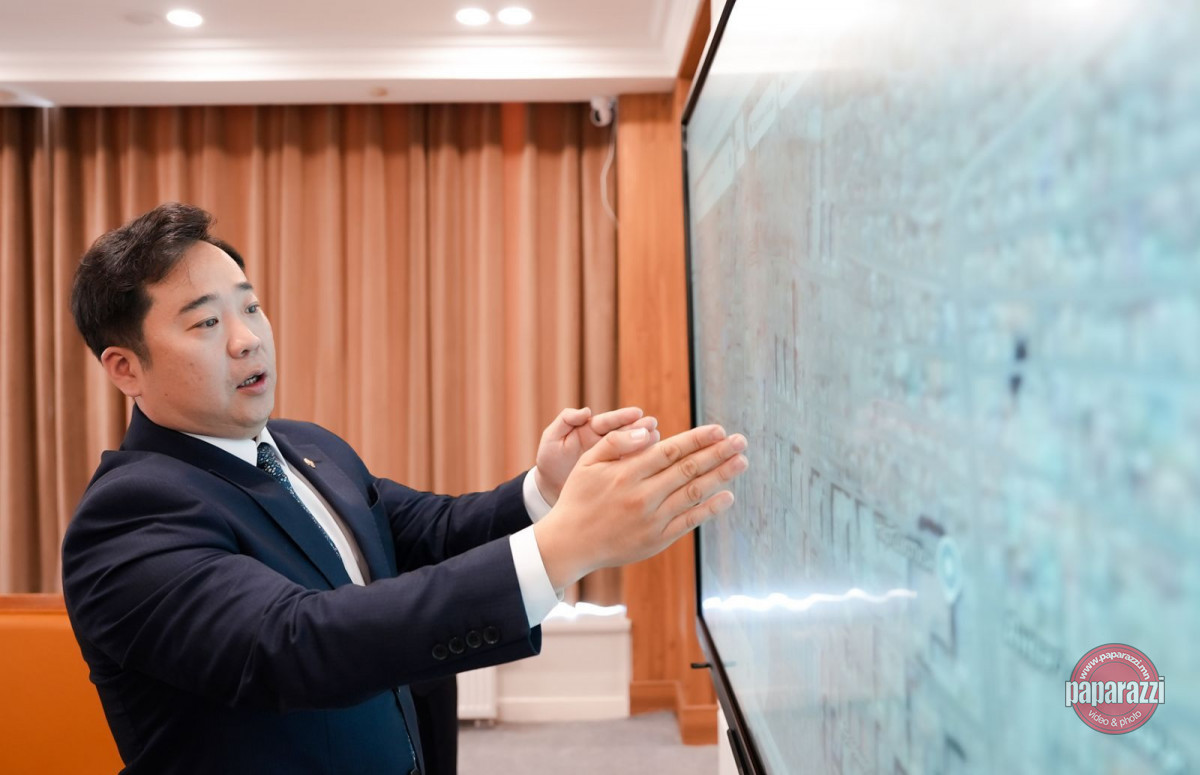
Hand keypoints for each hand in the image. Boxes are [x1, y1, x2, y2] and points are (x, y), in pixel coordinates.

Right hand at [533, 424, 748, 589]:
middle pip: (688, 469)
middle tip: (741, 441)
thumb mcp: (588, 462)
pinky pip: (689, 522)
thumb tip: (647, 428)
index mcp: (626, 473)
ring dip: (721, 477)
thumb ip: (617, 442)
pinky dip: (710, 509)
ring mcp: (652, 519)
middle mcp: (643, 495)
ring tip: (741, 463)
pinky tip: (727, 496)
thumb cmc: (579, 498)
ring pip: (693, 493)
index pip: (671, 450)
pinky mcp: (657, 539)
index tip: (719, 430)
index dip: (697, 439)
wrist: (571, 544)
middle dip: (718, 453)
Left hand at [534, 406, 659, 505]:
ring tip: (657, 439)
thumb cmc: (549, 461)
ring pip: (630, 447)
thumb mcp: (551, 440)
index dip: (622, 417)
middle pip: (624, 431)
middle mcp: (604, 441)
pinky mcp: (615, 474)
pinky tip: (655, 459)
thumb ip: (565, 422)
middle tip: (653, 425)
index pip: (608, 421)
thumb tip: (585, 411)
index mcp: (590, 429)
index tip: (637, 413)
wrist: (549, 489)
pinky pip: (630, 466)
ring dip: (644, 442)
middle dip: (639, 427)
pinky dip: (642, 461)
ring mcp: (611, 458)